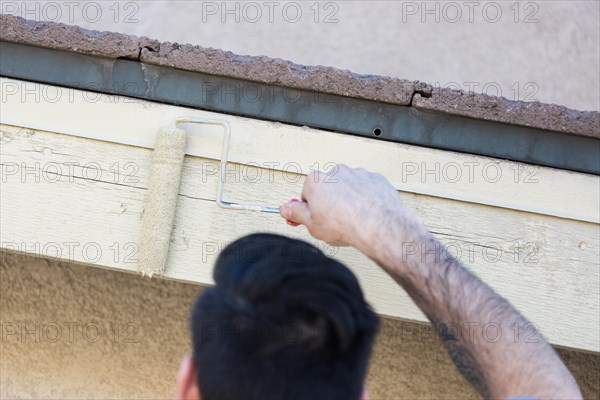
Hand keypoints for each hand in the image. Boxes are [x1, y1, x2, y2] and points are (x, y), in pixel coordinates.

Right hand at [279, 164, 408, 249]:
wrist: (377, 225)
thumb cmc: (345, 224)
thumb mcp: (311, 224)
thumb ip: (296, 214)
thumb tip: (286, 209)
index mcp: (316, 181)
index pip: (306, 192)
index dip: (311, 208)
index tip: (315, 217)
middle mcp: (336, 172)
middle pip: (328, 187)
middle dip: (330, 202)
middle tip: (334, 220)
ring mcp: (357, 173)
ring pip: (348, 187)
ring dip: (348, 199)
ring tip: (352, 219)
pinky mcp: (374, 179)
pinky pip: (366, 188)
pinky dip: (365, 197)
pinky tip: (366, 213)